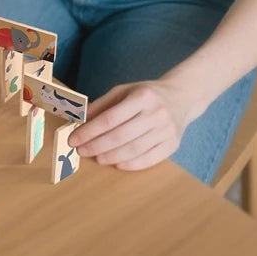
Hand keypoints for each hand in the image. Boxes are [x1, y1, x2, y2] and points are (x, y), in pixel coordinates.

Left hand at [67, 80, 194, 170]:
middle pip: (121, 136)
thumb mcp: (123, 91)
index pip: (110, 118)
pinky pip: (149, 159)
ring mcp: (166, 131)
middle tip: (81, 151)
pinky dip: (131, 164)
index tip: (74, 139)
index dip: (90, 131)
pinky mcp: (173, 145)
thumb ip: (102, 105)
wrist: (182, 97)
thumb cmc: (146, 94)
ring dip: (111, 156)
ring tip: (96, 158)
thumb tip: (81, 120)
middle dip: (97, 145)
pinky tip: (117, 164)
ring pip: (134, 149)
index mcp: (142, 97)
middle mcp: (156, 113)